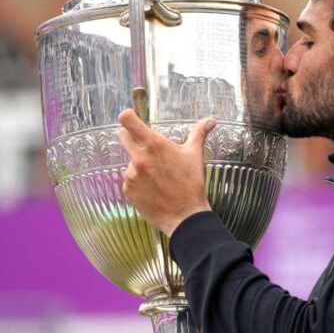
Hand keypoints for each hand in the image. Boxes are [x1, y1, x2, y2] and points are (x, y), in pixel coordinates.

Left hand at [117, 109, 215, 236]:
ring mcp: (131, 175)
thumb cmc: (191, 184)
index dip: (128, 116)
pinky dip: (138, 182)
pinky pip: (129, 179)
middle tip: (145, 145)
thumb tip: (210, 120)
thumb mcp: (195, 155)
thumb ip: (199, 133)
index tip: (131, 117)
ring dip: (139, 164)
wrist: (185, 217)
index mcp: (155, 145)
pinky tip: (153, 189)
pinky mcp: (128, 190)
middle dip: (131, 136)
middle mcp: (139, 158)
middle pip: (123, 136)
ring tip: (158, 177)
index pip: (128, 120)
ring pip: (129, 160)